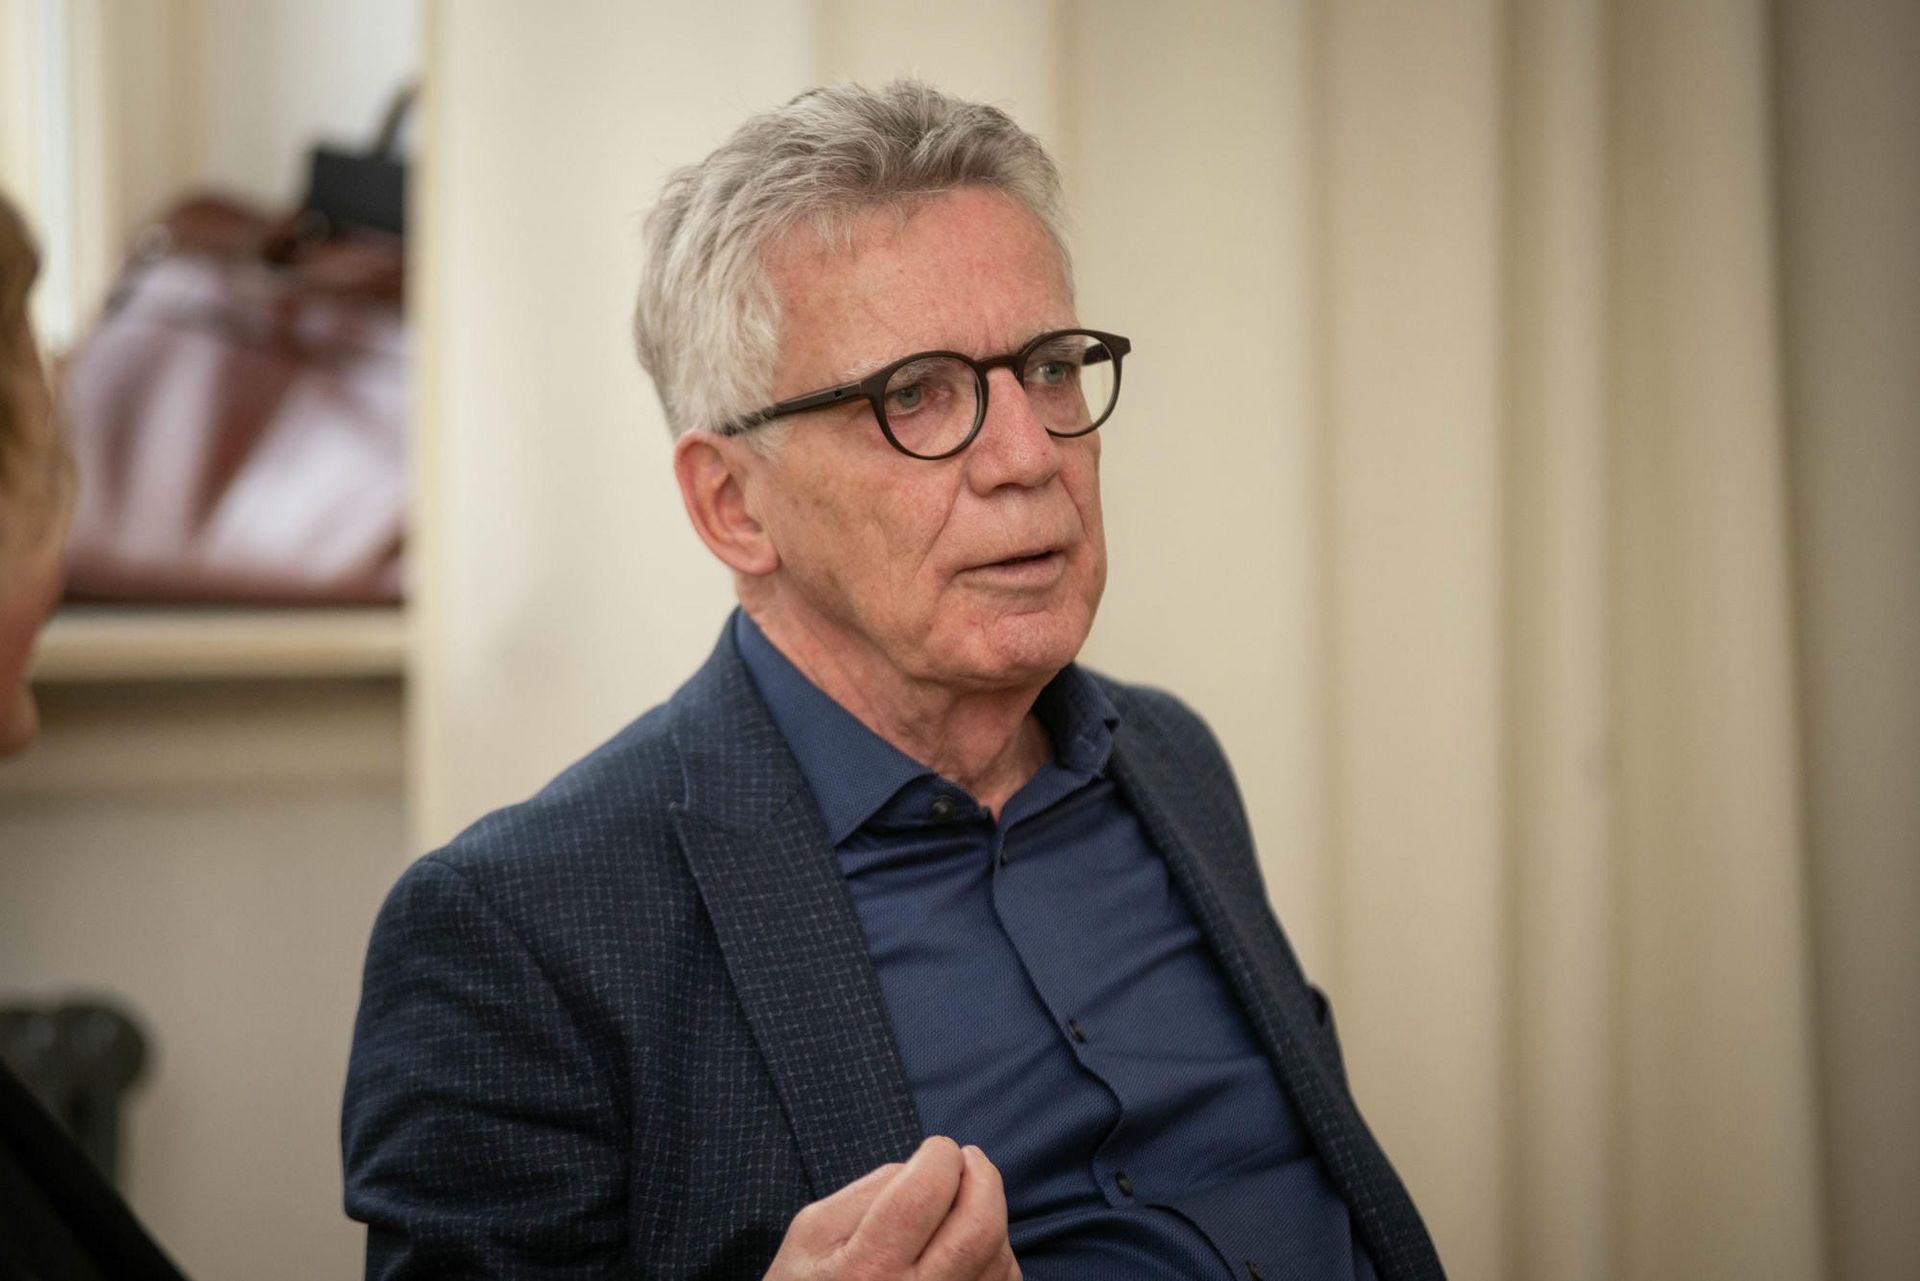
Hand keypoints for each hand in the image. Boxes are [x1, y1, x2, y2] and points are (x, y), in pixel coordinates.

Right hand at [764, 1136, 1020, 1280]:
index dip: (941, 1156)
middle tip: (967, 1159)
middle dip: (983, 1177)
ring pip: (999, 1256)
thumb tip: (924, 1168)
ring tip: (961, 1203)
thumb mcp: (813, 1232)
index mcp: (867, 1270)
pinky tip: (967, 1243)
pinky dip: (996, 1252)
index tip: (937, 1149)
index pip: (925, 1195)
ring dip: (989, 1214)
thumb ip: (870, 1191)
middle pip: (980, 1230)